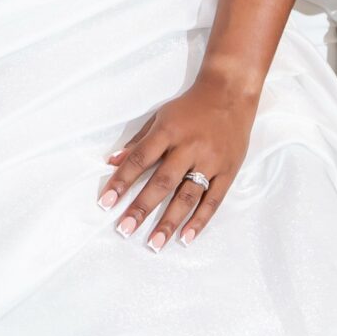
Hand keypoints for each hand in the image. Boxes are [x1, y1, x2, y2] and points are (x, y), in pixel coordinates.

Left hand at [99, 69, 257, 251]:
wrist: (231, 92)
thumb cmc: (191, 106)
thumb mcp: (160, 117)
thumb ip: (137, 142)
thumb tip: (111, 163)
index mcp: (169, 131)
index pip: (140, 160)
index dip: (122, 181)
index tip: (105, 202)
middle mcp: (189, 147)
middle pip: (162, 182)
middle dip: (142, 208)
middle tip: (124, 230)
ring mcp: (211, 161)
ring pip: (187, 196)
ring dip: (169, 221)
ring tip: (154, 243)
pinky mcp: (228, 170)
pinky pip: (213, 200)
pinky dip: (200, 220)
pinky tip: (186, 237)